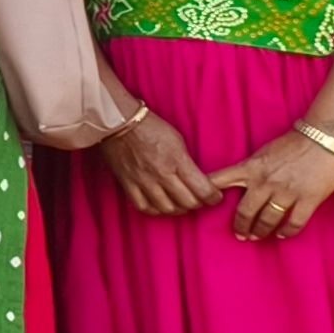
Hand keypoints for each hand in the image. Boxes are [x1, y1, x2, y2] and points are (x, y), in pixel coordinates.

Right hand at [93, 110, 224, 217]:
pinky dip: (155, 210)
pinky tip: (159, 204)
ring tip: (180, 203)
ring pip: (167, 208)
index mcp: (177, 160)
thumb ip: (187, 162)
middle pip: (188, 203)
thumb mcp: (177, 140)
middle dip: (198, 203)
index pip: (203, 190)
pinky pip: (143, 207)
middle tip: (198, 198)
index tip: (214, 195)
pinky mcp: (128, 184)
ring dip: (178, 209)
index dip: (214, 197)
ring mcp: (143, 181)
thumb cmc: (150, 127)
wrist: (119, 122)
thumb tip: (197, 178)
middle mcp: (161, 174)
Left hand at [216, 127, 333, 241]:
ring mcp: (286, 192)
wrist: (324, 139)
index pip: (219, 181)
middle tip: (239, 235)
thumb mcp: (263, 152)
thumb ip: (251, 168)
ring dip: (261, 230)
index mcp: (251, 168)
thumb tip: (238, 180)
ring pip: (268, 220)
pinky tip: (282, 235)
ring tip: (257, 236)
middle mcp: (265, 182)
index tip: (199, 205)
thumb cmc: (294, 142)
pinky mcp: (308, 200)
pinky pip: (294, 223)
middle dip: (240, 226)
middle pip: (245, 211)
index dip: (206, 194)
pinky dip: (287, 232)